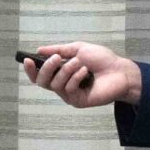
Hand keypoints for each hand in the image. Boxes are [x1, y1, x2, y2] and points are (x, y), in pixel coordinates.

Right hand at [22, 41, 141, 108]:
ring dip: (67, 70)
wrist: (121, 70)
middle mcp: (62, 85)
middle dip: (46, 68)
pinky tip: (86, 72)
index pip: (40, 75)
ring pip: (55, 84)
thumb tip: (39, 50)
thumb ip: (60, 50)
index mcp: (61, 73)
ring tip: (80, 63)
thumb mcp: (80, 49)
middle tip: (57, 59)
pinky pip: (68, 89)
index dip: (31, 69)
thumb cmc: (103, 60)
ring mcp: (69, 94)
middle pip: (42, 82)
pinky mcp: (78, 100)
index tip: (28, 59)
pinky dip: (76, 77)